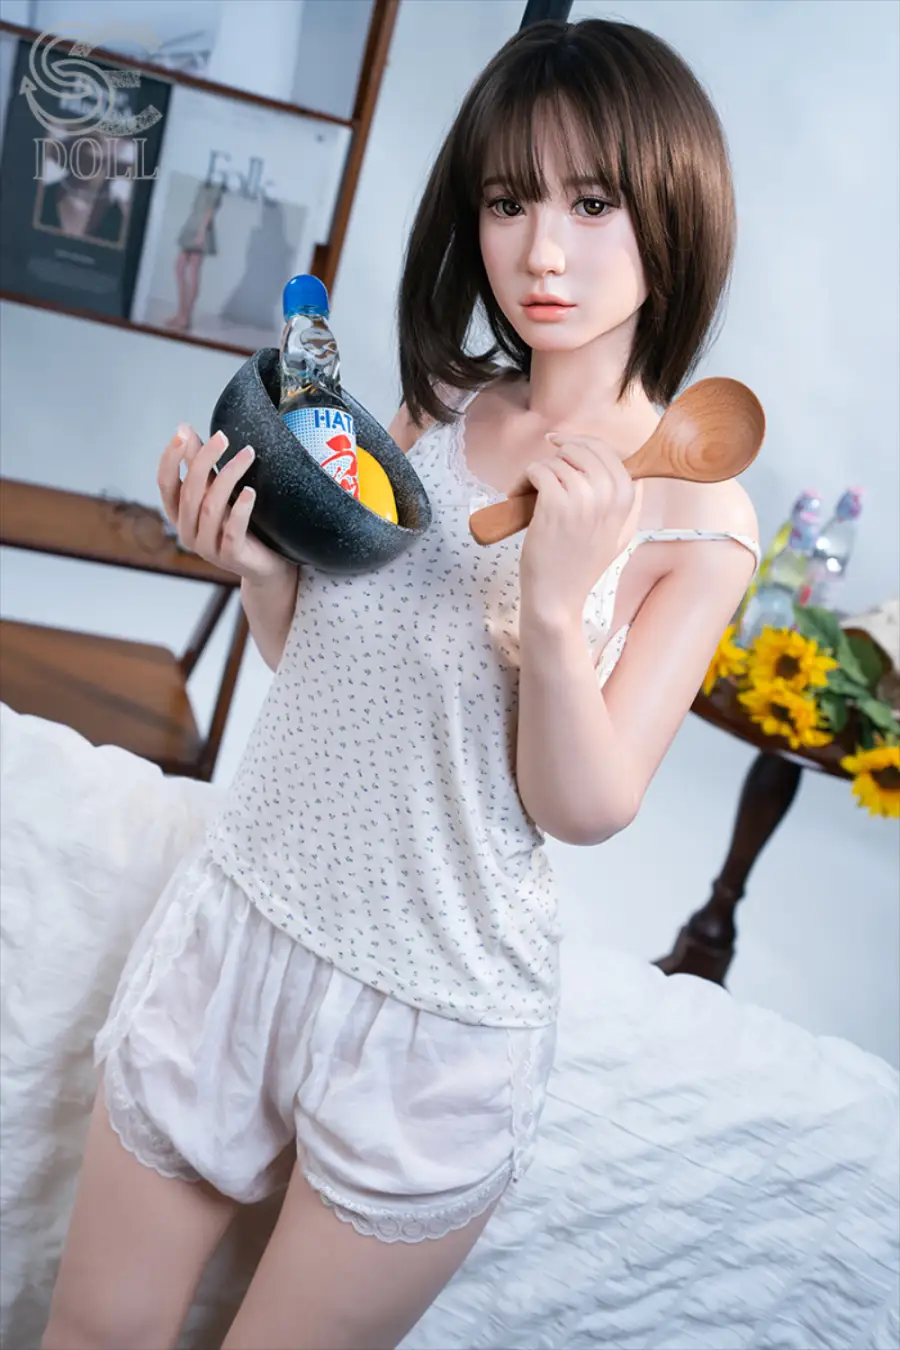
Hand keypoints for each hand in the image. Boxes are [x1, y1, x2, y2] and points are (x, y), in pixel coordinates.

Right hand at [157, 425, 292, 585]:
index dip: (170, 458)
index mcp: (179, 514)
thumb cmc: (239, 524)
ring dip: (228, 477)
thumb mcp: (217, 492)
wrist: (265, 565)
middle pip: (190, 492)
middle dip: (205, 460)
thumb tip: (183, 428)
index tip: (183, 433)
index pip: (165, 484)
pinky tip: (250, 492)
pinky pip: (232, 531)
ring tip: (247, 454)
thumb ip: (199, 464)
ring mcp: (207, 548)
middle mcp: (187, 532)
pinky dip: (241, 510)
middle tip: (223, 437)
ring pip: (210, 508)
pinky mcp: (230, 558)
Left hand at [510, 432, 636, 625]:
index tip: (561, 445)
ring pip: (556, 460)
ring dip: (537, 472)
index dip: (582, 443)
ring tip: (528, 493)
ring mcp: (582, 499)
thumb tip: (622, 464)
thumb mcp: (618, 534)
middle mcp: (609, 495)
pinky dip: (523, 479)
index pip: (608, 451)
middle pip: (583, 448)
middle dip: (558, 454)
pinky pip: (537, 470)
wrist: (558, 598)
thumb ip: (625, 501)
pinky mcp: (555, 504)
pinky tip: (518, 496)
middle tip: (542, 472)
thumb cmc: (580, 567)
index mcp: (627, 500)